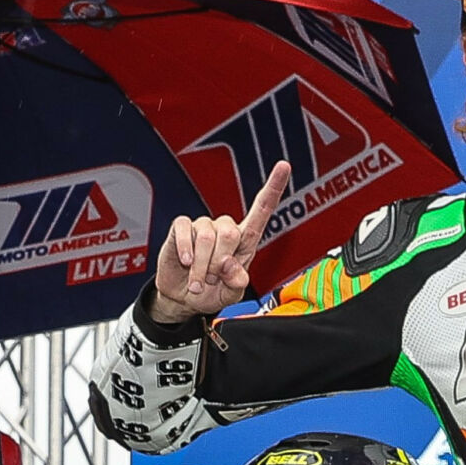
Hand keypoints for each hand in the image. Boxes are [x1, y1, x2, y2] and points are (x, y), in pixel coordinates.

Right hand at [151, 162, 292, 323]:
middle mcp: (225, 229)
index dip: (273, 187)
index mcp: (245, 241)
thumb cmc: (211, 293)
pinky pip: (184, 230)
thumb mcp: (230, 294)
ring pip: (206, 236)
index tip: (284, 166)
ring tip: (199, 281)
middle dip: (219, 263)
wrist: (182, 298)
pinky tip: (186, 263)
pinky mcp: (181, 228)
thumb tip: (228, 263)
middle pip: (230, 232)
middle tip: (212, 280)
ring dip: (201, 266)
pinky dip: (185, 250)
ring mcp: (203, 226)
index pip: (262, 210)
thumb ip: (236, 282)